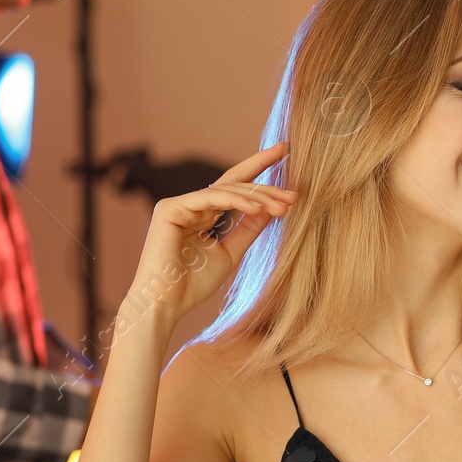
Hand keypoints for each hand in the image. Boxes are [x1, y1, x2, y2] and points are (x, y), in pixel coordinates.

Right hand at [122, 143, 294, 327]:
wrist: (166, 304)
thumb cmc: (193, 284)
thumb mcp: (231, 252)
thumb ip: (248, 228)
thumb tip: (272, 207)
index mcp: (203, 213)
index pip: (235, 188)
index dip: (259, 171)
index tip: (286, 157)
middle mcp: (191, 205)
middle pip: (234, 184)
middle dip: (266, 186)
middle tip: (295, 193)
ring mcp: (179, 204)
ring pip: (226, 189)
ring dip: (258, 196)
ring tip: (283, 206)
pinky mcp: (170, 208)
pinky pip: (210, 197)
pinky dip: (236, 200)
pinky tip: (258, 207)